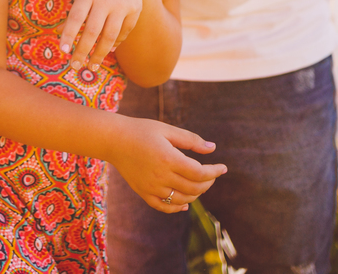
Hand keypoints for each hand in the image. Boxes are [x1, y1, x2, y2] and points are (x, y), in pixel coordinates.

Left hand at [59, 0, 149, 71]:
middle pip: (92, 30)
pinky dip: (115, 44)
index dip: (69, 35)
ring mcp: (122, 4)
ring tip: (92, 66)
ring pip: (109, 36)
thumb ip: (77, 11)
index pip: (76, 16)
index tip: (63, 51)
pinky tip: (107, 50)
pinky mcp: (135, 10)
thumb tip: (61, 34)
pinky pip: (124, 32)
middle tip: (75, 66)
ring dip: (99, 54)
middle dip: (82, 51)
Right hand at [109, 117, 225, 213]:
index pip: (200, 173)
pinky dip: (177, 207)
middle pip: (194, 188)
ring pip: (182, 199)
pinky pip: (164, 206)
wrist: (114, 140)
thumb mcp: (167, 129)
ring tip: (200, 184)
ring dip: (196, 194)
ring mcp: (151, 187)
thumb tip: (213, 149)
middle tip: (212, 174)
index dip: (215, 172)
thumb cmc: (141, 130)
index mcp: (168, 158)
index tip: (223, 168)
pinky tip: (185, 203)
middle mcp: (160, 176)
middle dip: (208, 183)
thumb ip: (191, 140)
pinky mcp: (143, 192)